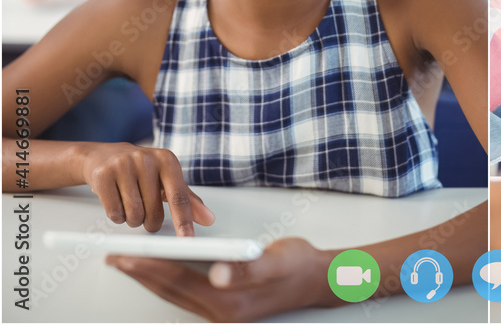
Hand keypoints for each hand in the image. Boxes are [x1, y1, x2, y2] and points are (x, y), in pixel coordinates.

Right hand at [80, 143, 214, 236]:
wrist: (103, 156)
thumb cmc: (141, 169)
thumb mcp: (166, 178)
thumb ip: (188, 199)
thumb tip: (208, 219)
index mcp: (167, 160)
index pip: (179, 197)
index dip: (184, 221)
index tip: (188, 240)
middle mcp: (147, 159)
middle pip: (154, 212)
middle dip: (150, 221)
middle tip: (145, 211)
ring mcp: (123, 165)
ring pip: (133, 215)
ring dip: (133, 220)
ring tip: (130, 204)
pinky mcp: (103, 175)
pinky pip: (114, 212)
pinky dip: (117, 216)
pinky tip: (117, 202)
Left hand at [107, 237, 332, 321]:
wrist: (321, 279)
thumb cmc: (300, 266)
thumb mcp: (278, 260)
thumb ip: (249, 267)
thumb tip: (219, 273)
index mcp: (230, 303)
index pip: (179, 282)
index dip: (151, 267)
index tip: (125, 255)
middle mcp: (221, 312)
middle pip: (172, 291)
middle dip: (142, 273)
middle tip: (113, 256)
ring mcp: (223, 311)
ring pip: (177, 293)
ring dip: (152, 277)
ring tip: (129, 262)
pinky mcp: (226, 305)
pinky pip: (188, 291)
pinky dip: (170, 278)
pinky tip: (163, 267)